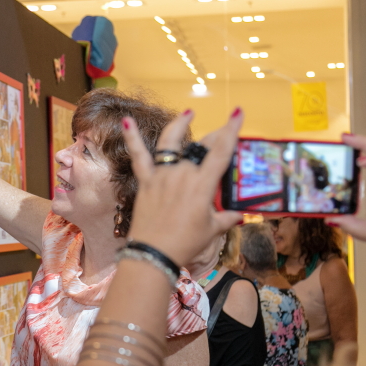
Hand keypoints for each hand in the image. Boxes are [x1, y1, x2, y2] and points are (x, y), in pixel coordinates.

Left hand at [123, 109, 243, 266]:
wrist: (154, 253)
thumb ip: (226, 218)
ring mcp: (162, 175)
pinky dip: (131, 137)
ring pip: (171, 144)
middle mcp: (182, 173)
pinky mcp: (146, 181)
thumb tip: (239, 215)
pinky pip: (138, 155)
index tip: (237, 112)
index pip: (221, 151)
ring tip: (188, 114)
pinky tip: (126, 120)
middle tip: (223, 132)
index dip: (231, 130)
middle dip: (214, 136)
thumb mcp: (211, 231)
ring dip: (180, 126)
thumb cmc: (185, 243)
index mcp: (202, 184)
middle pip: (200, 147)